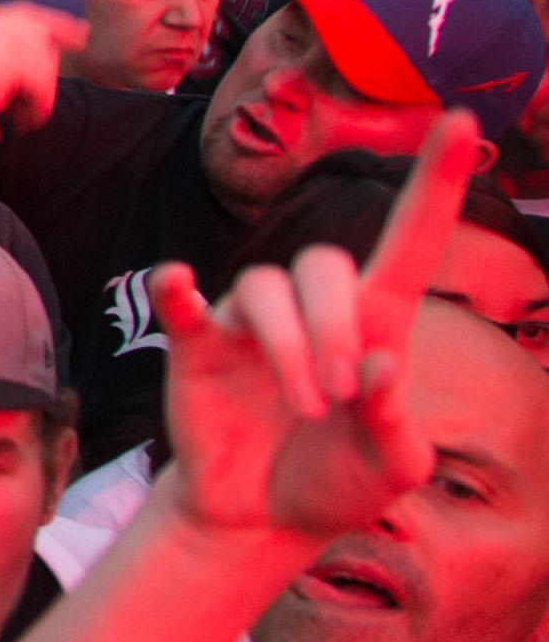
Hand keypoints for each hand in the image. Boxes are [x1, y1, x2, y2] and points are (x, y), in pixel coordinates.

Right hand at [155, 116, 480, 544]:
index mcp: (377, 326)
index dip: (436, 180)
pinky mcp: (196, 345)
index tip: (463, 120)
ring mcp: (248, 324)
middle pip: (326, 265)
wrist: (262, 522)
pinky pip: (180, 298)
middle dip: (334, 327)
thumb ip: (396, 425)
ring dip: (289, 345)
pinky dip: (179, 287)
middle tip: (337, 400)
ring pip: (264, 286)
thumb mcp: (392, 472)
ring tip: (305, 408)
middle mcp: (312, 310)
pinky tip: (180, 285)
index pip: (410, 239)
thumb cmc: (337, 483)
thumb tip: (380, 362)